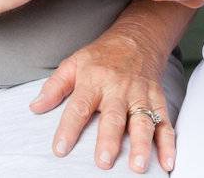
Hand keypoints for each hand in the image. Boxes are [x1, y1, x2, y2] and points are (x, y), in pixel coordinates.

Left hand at [29, 26, 175, 173]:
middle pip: (114, 116)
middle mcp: (119, 89)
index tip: (60, 149)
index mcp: (94, 80)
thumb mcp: (73, 63)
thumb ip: (54, 87)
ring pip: (143, 121)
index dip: (68, 128)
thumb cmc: (101, 56)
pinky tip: (167, 162)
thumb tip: (35, 107)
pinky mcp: (157, 100)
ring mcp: (140, 95)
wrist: (138, 38)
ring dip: (142, 144)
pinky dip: (168, 143)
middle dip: (109, 140)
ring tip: (137, 166)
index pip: (78, 106)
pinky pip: (165, 122)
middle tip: (104, 161)